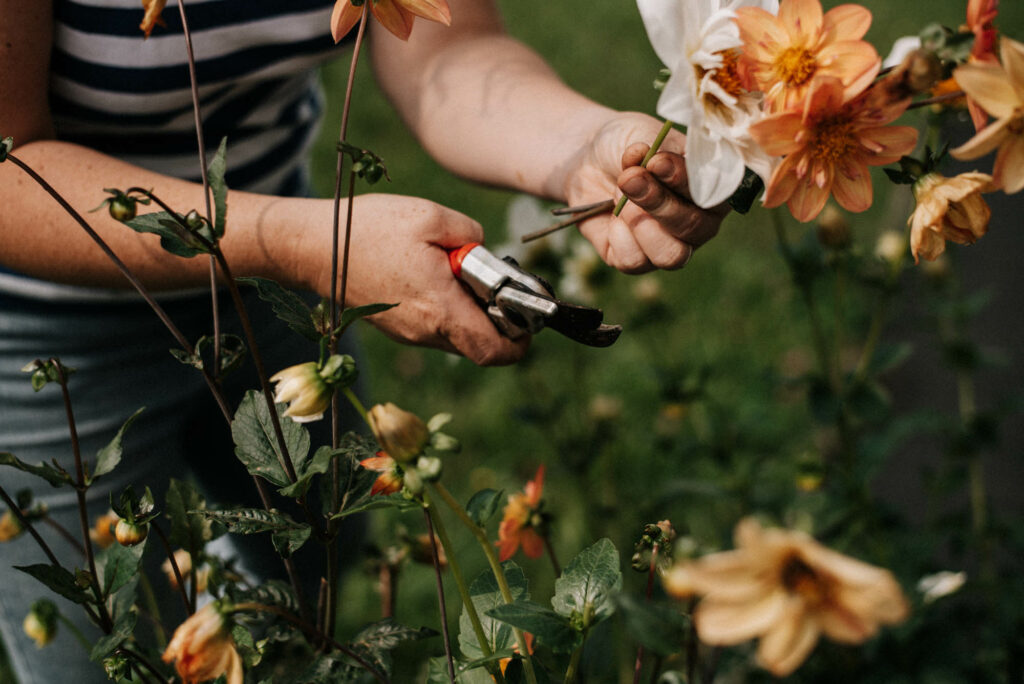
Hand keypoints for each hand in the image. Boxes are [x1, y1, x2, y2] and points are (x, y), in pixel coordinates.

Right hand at [305, 194, 528, 365]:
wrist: (313, 247)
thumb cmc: (369, 229)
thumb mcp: (431, 216)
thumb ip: (471, 234)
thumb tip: (483, 250)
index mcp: (441, 309)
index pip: (494, 351)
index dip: (520, 342)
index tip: (525, 316)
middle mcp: (426, 332)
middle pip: (479, 346)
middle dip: (498, 322)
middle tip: (496, 286)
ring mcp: (408, 332)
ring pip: (457, 336)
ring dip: (470, 313)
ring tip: (461, 273)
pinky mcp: (395, 326)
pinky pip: (434, 327)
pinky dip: (447, 309)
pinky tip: (436, 276)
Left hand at [565, 113, 728, 273]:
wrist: (588, 158)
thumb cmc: (626, 143)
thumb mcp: (643, 134)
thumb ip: (657, 148)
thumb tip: (655, 160)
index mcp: (714, 189)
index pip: (717, 194)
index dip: (687, 182)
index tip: (657, 162)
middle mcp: (700, 223)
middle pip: (694, 228)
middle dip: (658, 201)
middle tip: (630, 177)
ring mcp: (671, 246)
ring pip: (671, 255)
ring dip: (641, 223)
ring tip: (620, 196)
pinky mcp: (637, 261)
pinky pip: (634, 261)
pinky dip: (618, 236)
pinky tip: (610, 215)